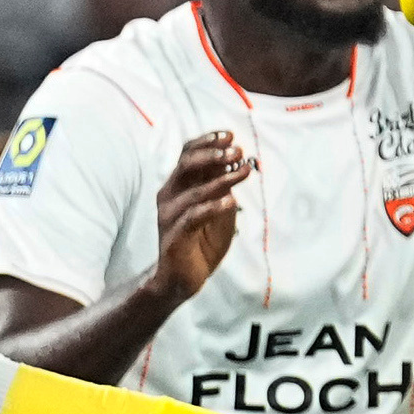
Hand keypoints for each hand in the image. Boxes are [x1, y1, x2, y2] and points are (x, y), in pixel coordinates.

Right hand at [150, 134, 251, 301]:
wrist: (183, 278)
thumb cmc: (201, 240)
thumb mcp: (219, 209)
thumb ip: (223, 187)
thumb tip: (237, 161)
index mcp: (179, 185)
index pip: (188, 154)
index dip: (207, 141)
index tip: (230, 136)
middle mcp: (170, 195)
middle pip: (186, 164)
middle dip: (213, 154)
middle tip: (237, 151)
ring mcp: (170, 215)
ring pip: (194, 190)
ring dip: (221, 179)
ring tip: (243, 172)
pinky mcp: (174, 236)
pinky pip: (193, 217)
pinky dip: (212, 207)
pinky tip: (230, 201)